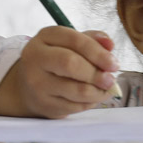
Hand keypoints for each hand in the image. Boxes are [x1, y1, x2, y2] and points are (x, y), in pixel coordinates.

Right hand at [0, 27, 117, 118]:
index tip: (114, 64)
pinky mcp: (43, 104)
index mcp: (46, 36)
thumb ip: (91, 40)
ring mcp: (37, 83)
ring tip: (105, 89)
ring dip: (97, 92)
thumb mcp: (69, 43)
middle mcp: (36, 58)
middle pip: (70, 64)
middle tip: (111, 80)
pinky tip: (93, 97)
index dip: (99, 53)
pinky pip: (74, 106)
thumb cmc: (56, 59)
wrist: (27, 85)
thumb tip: (110, 44)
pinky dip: (89, 103)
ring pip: (75, 90)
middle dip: (96, 73)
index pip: (75, 40)